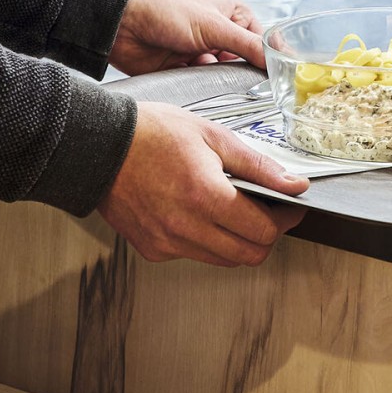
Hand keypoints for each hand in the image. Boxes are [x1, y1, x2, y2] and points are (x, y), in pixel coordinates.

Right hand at [99, 102, 309, 266]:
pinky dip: (209, 241)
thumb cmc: (151, 133)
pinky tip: (204, 214)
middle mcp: (185, 227)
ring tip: (238, 210)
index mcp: (205, 196)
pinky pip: (194, 255)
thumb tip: (294, 185)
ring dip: (239, 240)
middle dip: (268, 236)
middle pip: (249, 255)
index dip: (286, 219)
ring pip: (224, 259)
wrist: (97, 144)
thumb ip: (259, 166)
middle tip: (271, 212)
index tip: (291, 206)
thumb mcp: (214, 136)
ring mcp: (167, 242)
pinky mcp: (152, 248)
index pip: (264, 231)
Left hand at [110, 0, 265, 75]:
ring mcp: (201, 51)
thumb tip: (278, 59)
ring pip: (223, 74)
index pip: (260, 39)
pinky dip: (202, 84)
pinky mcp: (184, 68)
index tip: (278, 75)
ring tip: (215, 76)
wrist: (122, 23)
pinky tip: (196, 78)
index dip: (268, 57)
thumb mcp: (214, 26)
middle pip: (243, 60)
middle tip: (250, 83)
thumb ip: (248, 46)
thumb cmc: (165, 9)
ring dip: (220, 78)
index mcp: (231, 13)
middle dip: (243, 71)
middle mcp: (218, 32)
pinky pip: (202, 83)